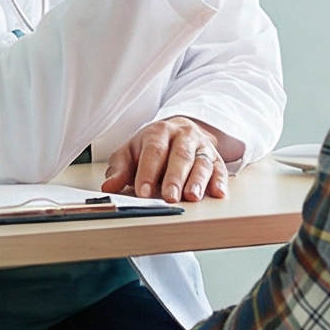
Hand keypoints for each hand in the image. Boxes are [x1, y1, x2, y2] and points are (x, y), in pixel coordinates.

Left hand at [99, 115, 237, 202]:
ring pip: (201, 162)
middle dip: (174, 178)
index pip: (154, 152)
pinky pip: (220, 169)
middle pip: (180, 156)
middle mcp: (183, 136)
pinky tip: (218, 192)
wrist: (179, 130)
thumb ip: (120, 169)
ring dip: (198, 181)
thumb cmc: (152, 146)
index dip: (148, 173)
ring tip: (192, 197)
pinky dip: (220, 181)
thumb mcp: (131, 152)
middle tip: (170, 198)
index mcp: (159, 132)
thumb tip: (109, 186)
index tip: (143, 192)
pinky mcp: (216, 159)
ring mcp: (201, 147)